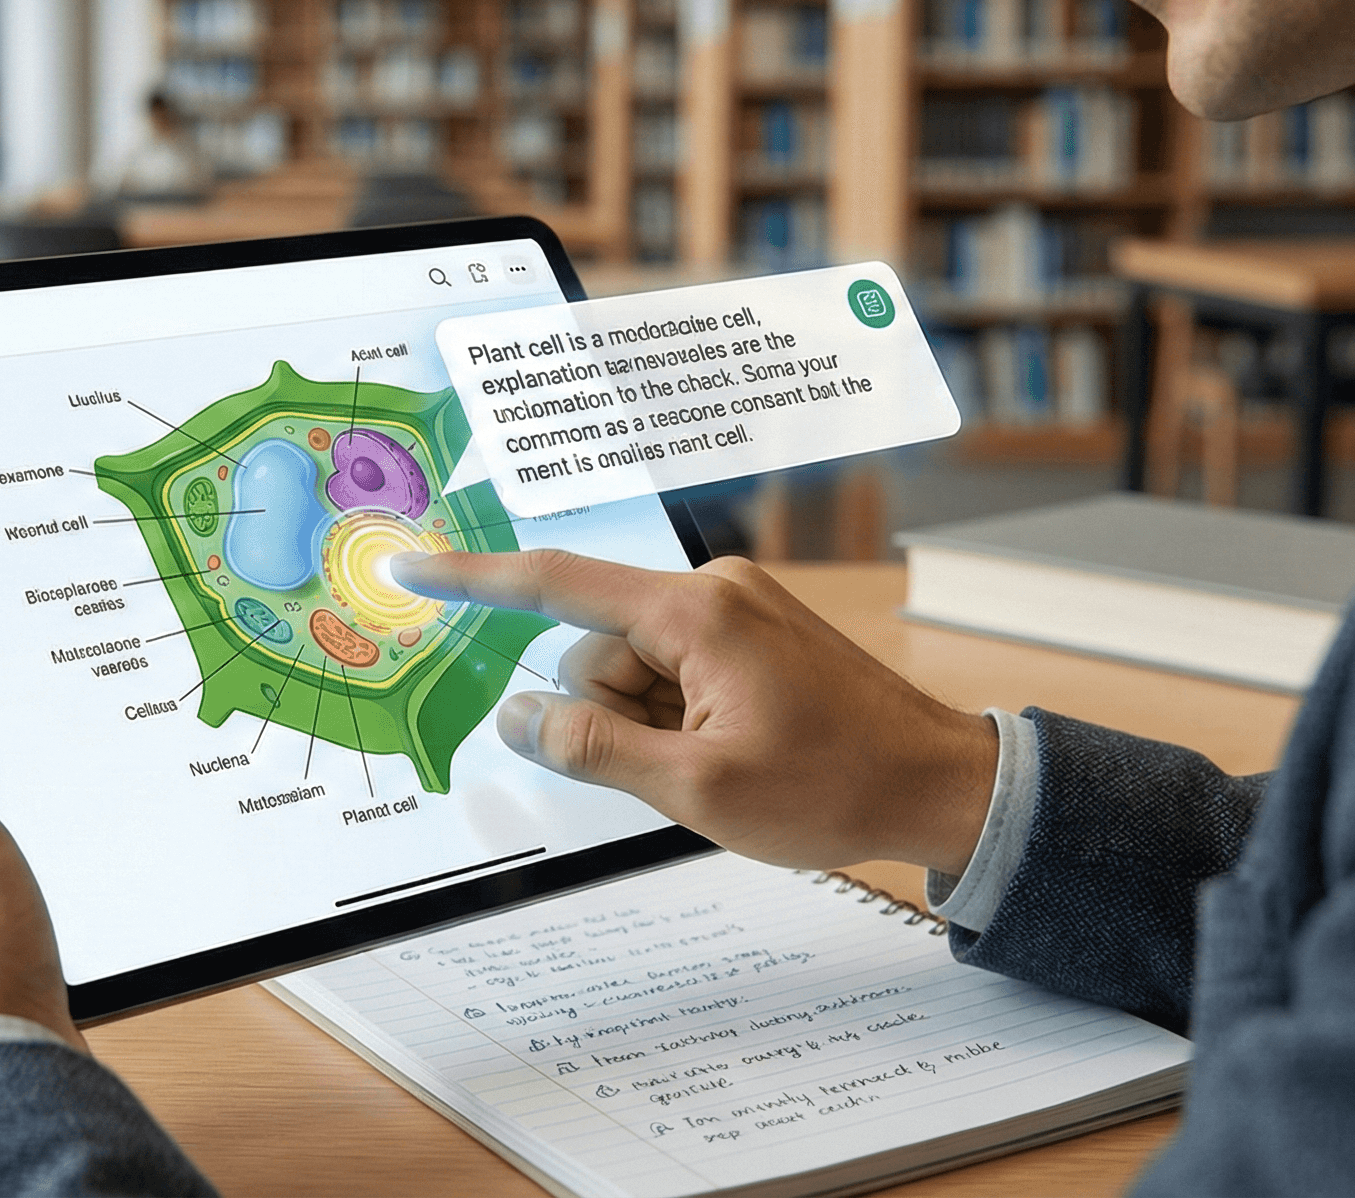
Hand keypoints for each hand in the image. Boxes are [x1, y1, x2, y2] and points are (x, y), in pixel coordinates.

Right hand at [393, 551, 997, 875]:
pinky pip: (673, 670)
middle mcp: (712, 590)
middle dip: (611, 714)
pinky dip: (679, 716)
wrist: (943, 786)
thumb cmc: (836, 787)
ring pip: (633, 667)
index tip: (412, 565)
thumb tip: (519, 716)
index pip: (556, 584)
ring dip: (651, 724)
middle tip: (686, 769)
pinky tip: (735, 750)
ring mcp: (736, 609)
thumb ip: (593, 748)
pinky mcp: (752, 633)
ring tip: (726, 764)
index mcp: (694, 612)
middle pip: (595, 648)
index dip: (473, 580)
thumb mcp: (696, 789)